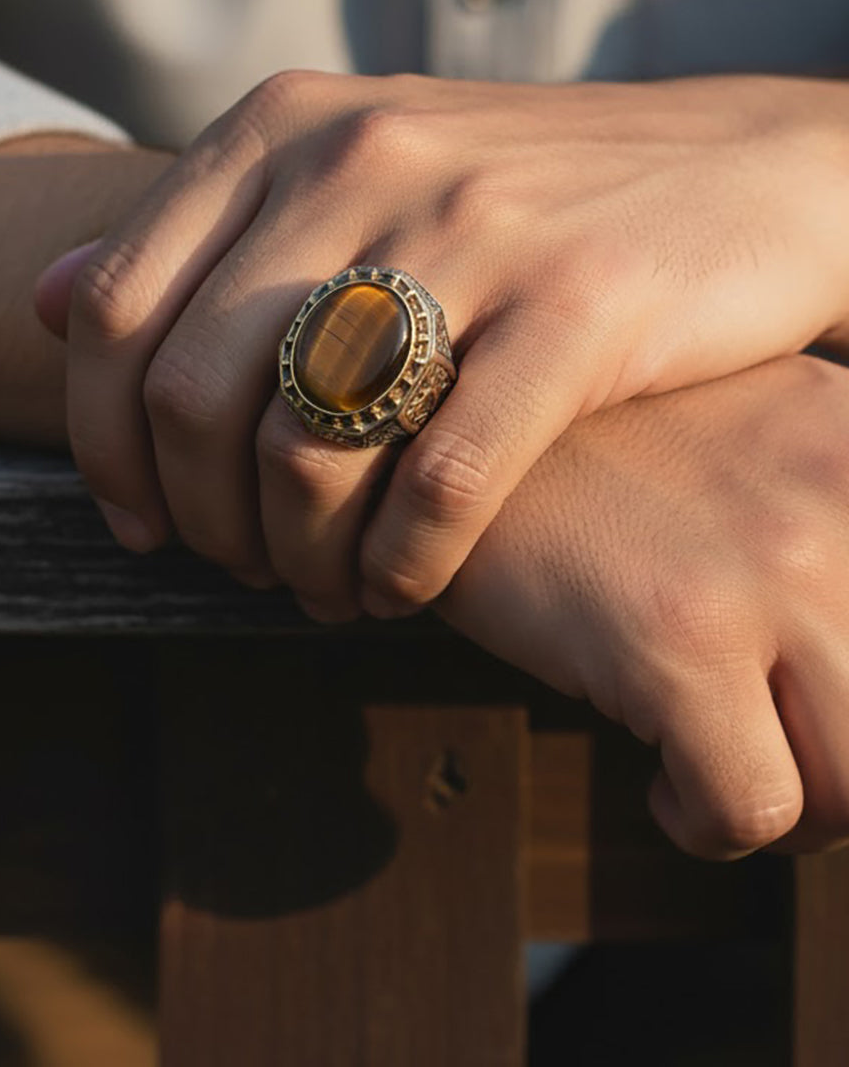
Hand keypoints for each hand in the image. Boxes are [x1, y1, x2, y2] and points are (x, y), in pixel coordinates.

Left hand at [33, 70, 848, 618]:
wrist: (747, 169)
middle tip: (240, 572)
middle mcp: (363, 157)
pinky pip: (443, 480)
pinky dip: (403, 566)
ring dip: (294, 560)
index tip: (137, 523)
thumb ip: (204, 237)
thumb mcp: (358, 172)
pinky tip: (404, 589)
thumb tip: (37, 300)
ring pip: (307, 448)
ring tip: (324, 592)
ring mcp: (473, 227)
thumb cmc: (536, 195)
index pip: (112, 305)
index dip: (97, 442)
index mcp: (289, 123)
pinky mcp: (581, 303)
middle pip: (190, 392)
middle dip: (196, 521)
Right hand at [440, 354, 848, 858]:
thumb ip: (827, 512)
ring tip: (727, 767)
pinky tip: (661, 783)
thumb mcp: (752, 436)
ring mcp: (769, 563)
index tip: (803, 695)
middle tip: (777, 755)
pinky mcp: (680, 637)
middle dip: (838, 768)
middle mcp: (840, 490)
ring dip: (793, 806)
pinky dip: (707, 824)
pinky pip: (753, 807)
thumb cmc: (595, 455)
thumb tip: (846, 645)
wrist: (449, 433)